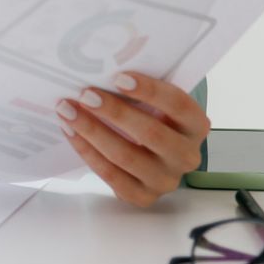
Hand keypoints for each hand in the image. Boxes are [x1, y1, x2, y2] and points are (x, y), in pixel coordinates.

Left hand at [55, 72, 208, 206]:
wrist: (153, 158)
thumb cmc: (151, 118)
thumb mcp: (156, 103)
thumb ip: (139, 89)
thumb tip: (102, 67)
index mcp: (195, 126)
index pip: (178, 105)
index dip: (150, 91)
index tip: (118, 77)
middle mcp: (186, 156)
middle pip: (151, 133)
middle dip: (114, 112)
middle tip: (85, 94)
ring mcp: (165, 180)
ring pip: (126, 156)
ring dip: (92, 131)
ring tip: (67, 111)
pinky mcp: (142, 196)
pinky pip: (111, 175)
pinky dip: (87, 151)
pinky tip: (70, 132)